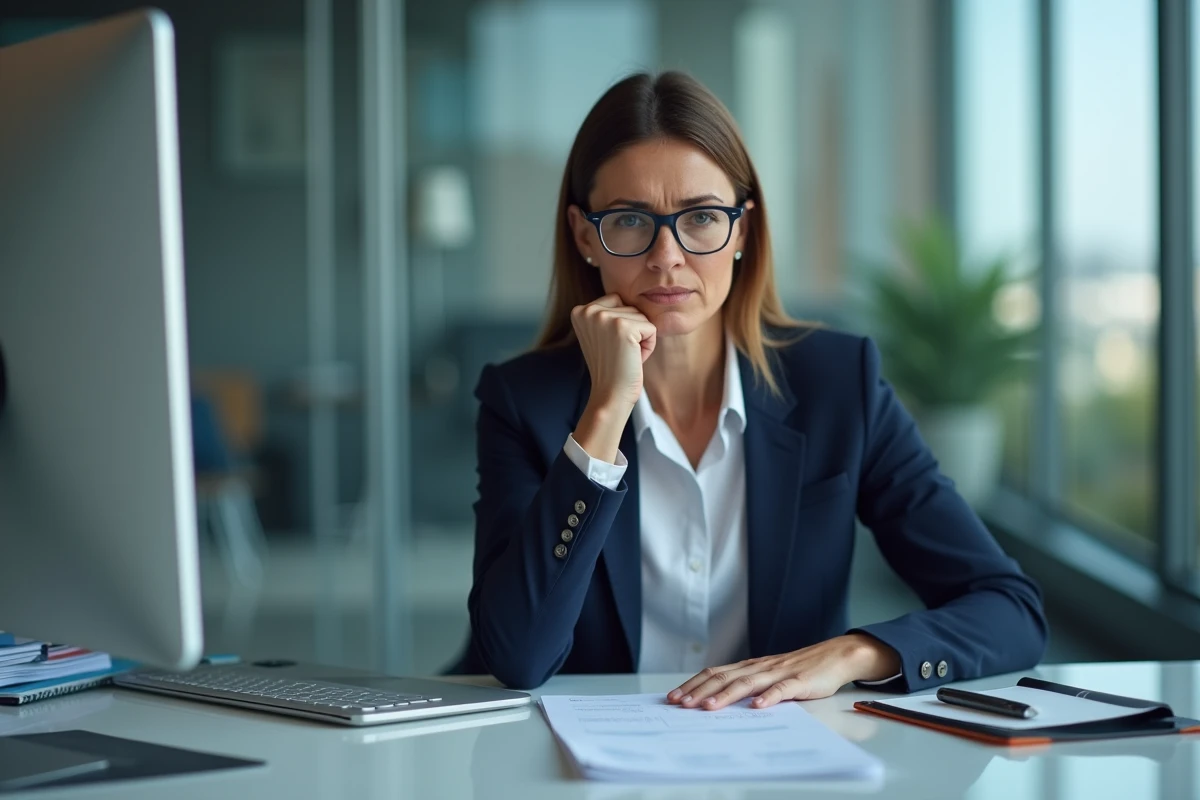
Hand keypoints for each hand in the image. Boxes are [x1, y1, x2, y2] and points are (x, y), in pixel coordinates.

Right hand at [571, 294, 656, 410]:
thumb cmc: (611, 367)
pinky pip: (651, 328)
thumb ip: (607, 312)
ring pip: (641, 316)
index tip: (610, 346)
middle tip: (619, 353)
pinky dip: (649, 345)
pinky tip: (634, 358)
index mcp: (580, 310)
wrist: (610, 395)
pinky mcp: (622, 327)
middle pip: (630, 306)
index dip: (621, 325)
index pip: (617, 300)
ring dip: (641, 338)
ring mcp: (604, 318)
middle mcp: (588, 310)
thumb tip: (631, 290)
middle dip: (633, 330)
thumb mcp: (600, 334)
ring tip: (625, 356)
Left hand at [666, 634, 900, 710]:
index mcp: (750, 667)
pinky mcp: (799, 681)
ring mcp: (778, 673)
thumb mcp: (769, 676)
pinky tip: (758, 706)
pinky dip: (769, 697)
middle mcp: (759, 667)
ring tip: (708, 707)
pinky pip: (782, 690)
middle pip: (724, 677)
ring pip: (747, 683)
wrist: (834, 656)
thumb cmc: (800, 669)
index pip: (715, 673)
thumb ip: (748, 686)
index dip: (693, 684)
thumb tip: (717, 701)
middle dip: (700, 691)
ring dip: (725, 695)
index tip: (674, 697)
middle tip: (680, 704)